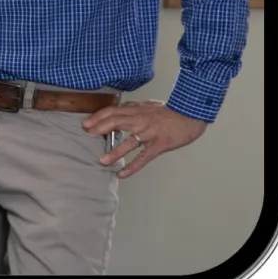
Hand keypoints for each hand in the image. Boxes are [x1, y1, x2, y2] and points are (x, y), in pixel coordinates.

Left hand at [84, 99, 208, 177]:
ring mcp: (150, 134)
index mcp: (137, 110)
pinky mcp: (159, 145)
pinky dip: (132, 166)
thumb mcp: (149, 105)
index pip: (113, 112)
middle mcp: (141, 121)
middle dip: (100, 128)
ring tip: (102, 160)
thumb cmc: (170, 111)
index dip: (98, 117)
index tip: (86, 124)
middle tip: (87, 135)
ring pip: (128, 143)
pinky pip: (143, 157)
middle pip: (116, 123)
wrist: (191, 115)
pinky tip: (122, 173)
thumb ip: (134, 108)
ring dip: (114, 152)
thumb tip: (121, 109)